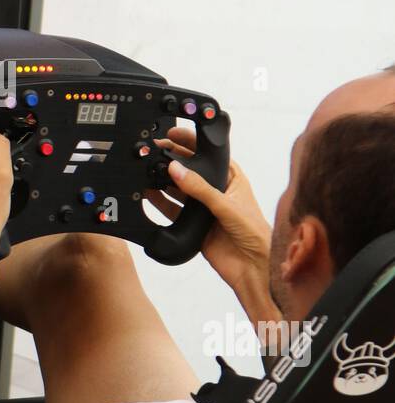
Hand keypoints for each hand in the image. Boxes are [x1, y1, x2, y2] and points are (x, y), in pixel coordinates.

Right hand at [147, 127, 278, 320]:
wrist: (253, 268)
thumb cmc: (255, 234)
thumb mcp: (227, 205)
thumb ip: (200, 188)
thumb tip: (177, 169)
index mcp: (231, 178)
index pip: (208, 155)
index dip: (192, 143)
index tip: (173, 134)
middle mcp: (216, 191)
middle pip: (191, 170)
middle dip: (174, 160)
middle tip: (154, 150)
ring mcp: (203, 208)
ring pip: (179, 189)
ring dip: (164, 181)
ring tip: (146, 170)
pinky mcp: (193, 225)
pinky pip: (172, 210)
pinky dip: (160, 202)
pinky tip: (148, 194)